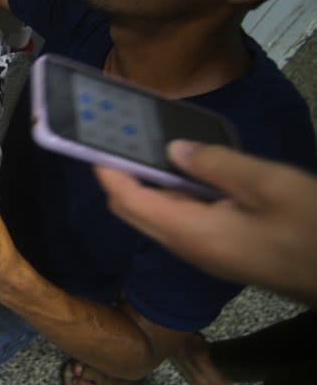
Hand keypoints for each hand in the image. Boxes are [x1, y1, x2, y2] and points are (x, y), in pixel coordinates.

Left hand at [96, 140, 316, 307]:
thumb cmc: (313, 230)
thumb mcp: (271, 186)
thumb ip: (218, 165)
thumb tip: (172, 149)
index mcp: (191, 232)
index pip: (128, 200)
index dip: (106, 169)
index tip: (91, 139)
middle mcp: (185, 246)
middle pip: (132, 209)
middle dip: (116, 173)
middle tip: (114, 133)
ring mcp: (200, 251)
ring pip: (153, 214)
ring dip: (142, 181)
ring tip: (140, 140)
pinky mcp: (216, 248)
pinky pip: (177, 217)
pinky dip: (167, 190)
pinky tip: (181, 165)